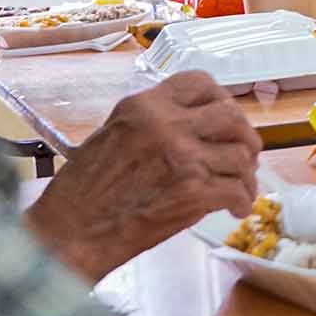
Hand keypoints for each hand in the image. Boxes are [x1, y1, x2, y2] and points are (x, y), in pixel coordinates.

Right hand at [24, 72, 260, 281]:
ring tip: (242, 189)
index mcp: (144, 106)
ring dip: (247, 175)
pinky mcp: (193, 191)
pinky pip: (236, 190)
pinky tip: (235, 210)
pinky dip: (241, 202)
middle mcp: (166, 125)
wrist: (69, 233)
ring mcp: (183, 156)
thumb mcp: (111, 136)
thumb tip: (195, 127)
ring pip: (240, 154)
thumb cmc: (82, 193)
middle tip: (244, 155)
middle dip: (244, 135)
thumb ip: (153, 125)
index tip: (226, 119)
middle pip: (231, 115)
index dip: (221, 99)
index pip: (199, 82)